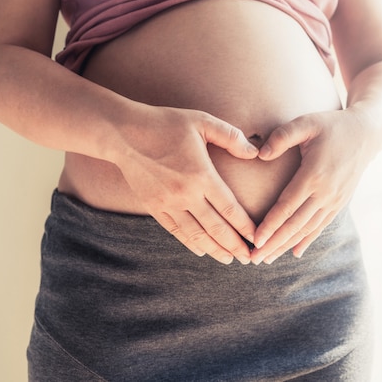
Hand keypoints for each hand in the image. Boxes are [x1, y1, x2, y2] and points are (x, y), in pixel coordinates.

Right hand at [111, 105, 258, 264]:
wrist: (123, 133)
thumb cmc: (165, 124)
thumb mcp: (202, 121)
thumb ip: (231, 137)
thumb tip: (255, 153)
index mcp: (202, 175)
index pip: (230, 209)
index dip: (246, 227)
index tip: (257, 238)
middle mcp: (185, 194)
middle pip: (216, 228)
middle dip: (235, 246)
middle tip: (249, 258)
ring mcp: (168, 203)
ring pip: (196, 235)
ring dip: (214, 250)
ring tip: (229, 259)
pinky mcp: (153, 207)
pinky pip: (175, 231)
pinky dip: (190, 243)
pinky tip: (201, 250)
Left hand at [250, 108, 376, 264]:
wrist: (367, 133)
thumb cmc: (332, 125)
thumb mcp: (306, 122)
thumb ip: (282, 136)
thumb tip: (260, 155)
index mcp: (314, 175)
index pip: (287, 206)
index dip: (270, 225)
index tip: (255, 240)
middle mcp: (325, 192)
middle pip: (295, 224)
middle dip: (273, 243)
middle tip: (253, 259)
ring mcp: (335, 200)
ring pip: (307, 229)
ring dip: (286, 245)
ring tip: (267, 259)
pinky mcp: (340, 202)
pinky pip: (321, 226)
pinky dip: (307, 240)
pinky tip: (295, 252)